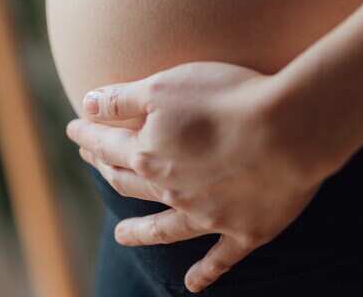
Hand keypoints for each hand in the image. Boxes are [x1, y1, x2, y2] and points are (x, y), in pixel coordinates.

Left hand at [66, 62, 329, 292]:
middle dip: (108, 171)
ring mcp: (207, 216)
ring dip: (141, 232)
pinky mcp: (244, 231)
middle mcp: (171, 191)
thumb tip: (85, 105)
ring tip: (122, 236)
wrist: (288, 131)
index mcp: (148, 154)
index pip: (107, 145)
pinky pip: (219, 259)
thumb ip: (121, 100)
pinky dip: (205, 273)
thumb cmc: (226, 98)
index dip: (88, 135)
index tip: (74, 128)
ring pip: (164, 228)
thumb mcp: (163, 86)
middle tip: (94, 164)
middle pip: (130, 183)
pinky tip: (192, 285)